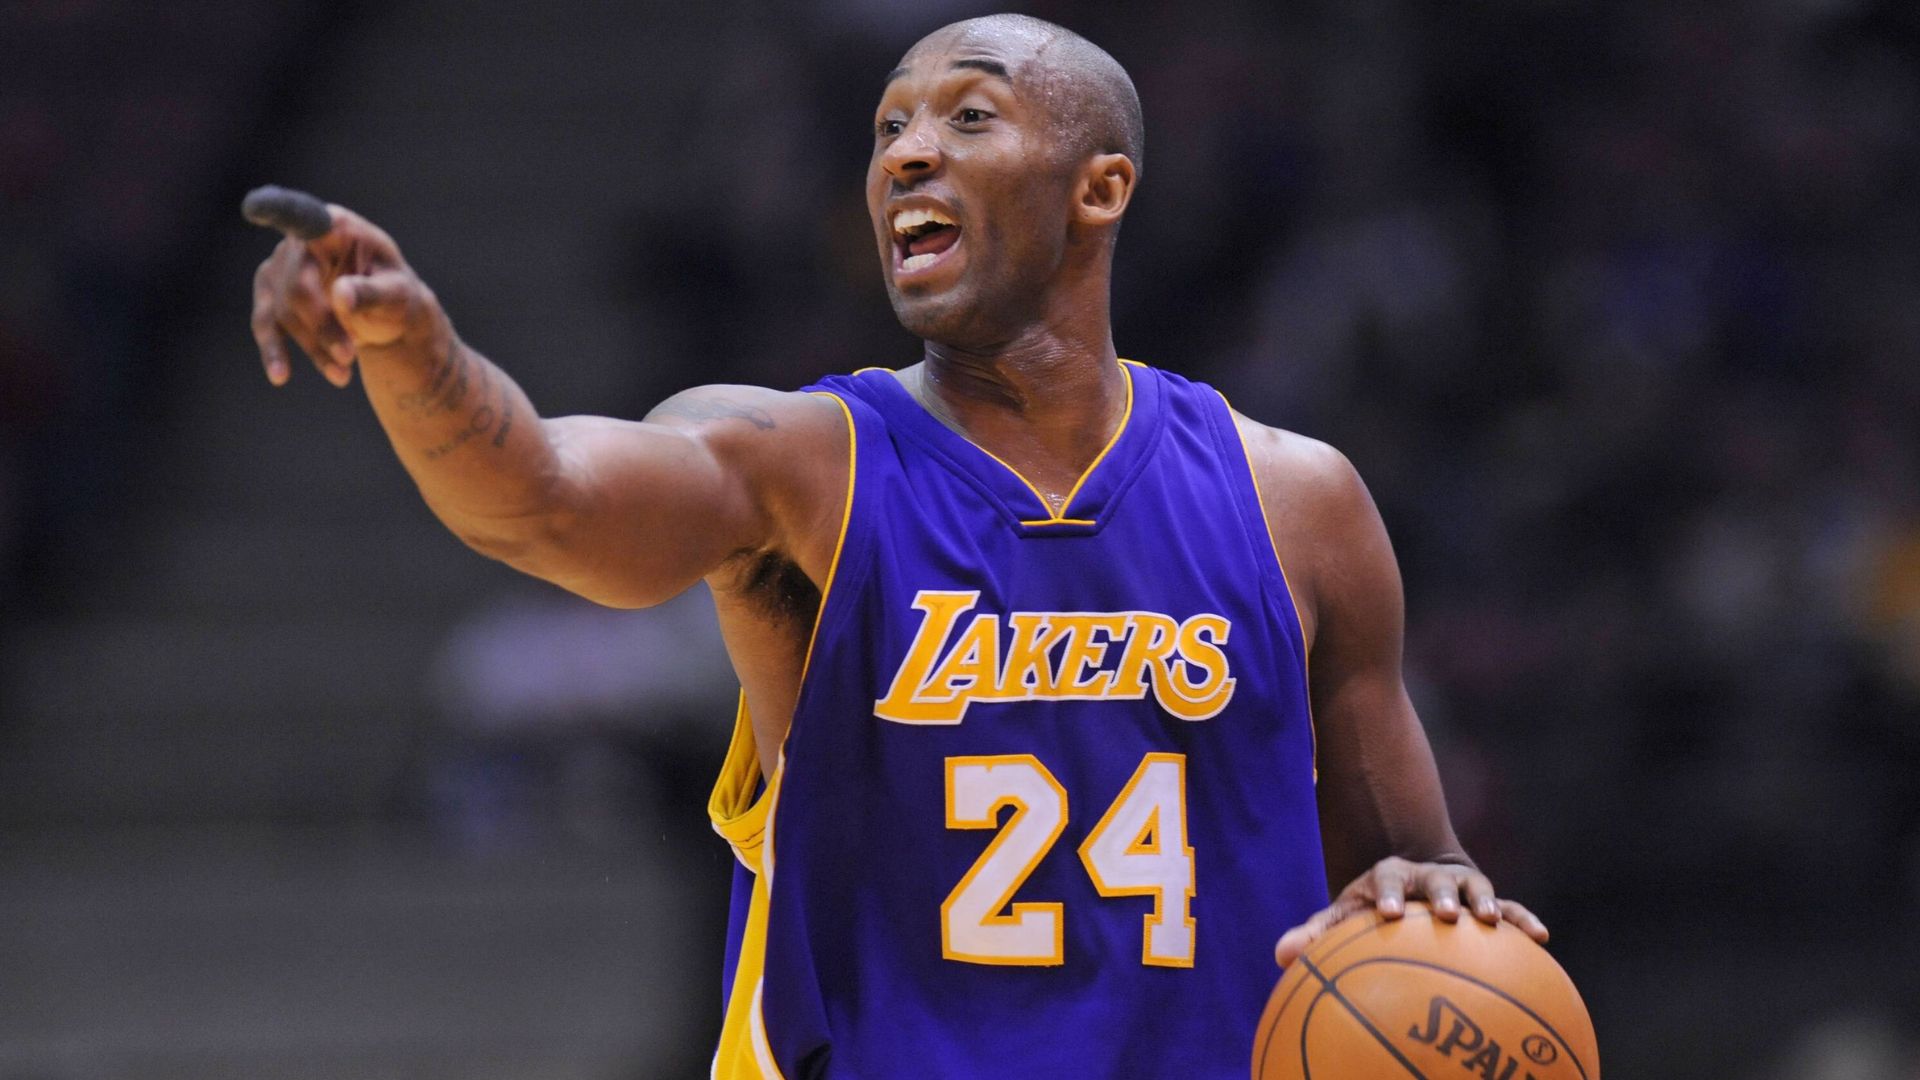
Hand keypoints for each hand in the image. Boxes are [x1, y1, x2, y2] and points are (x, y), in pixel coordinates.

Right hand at [245, 186, 441, 387]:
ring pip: (283, 311)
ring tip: (341, 376)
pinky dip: (275, 351)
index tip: (254, 208)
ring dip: (310, 346)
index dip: (278, 210)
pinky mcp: (272, 293)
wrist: (389, 314)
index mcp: (336, 228)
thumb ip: (373, 293)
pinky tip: (280, 376)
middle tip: (349, 359)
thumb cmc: (397, 295)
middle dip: (322, 327)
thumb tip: (341, 296)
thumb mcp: (399, 295)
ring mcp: (281, 266)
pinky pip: (266, 323)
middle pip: (296, 287)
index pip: (304, 217)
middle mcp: (301, 241)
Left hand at [1273, 856, 1548, 967]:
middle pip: (1437, 880)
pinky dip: (1524, 919)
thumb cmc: (1370, 910)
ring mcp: (1459, 887)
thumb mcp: (1343, 918)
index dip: (1388, 894)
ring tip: (1494, 922)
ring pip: (1477, 888)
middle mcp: (1427, 877)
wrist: (1411, 887)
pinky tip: (1542, 937)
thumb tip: (1281, 955)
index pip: (1387, 880)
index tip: (1388, 914)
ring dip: (1487, 902)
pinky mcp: (1485, 902)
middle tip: (1446, 914)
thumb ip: (1315, 935)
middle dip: (1443, 894)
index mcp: (1389, 876)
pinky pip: (1510, 909)